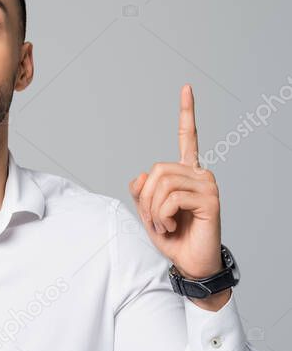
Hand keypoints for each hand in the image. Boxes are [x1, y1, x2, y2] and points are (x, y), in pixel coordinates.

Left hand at [128, 84, 224, 285]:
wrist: (191, 263)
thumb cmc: (172, 236)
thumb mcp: (148, 211)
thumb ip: (142, 190)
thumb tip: (141, 175)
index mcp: (186, 172)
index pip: (188, 136)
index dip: (187, 112)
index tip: (187, 87)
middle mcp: (199, 174)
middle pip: (157, 170)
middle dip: (146, 198)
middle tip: (154, 219)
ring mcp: (207, 185)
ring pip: (162, 183)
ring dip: (153, 209)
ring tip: (163, 224)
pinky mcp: (210, 200)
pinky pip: (172, 198)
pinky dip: (163, 216)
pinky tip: (172, 226)